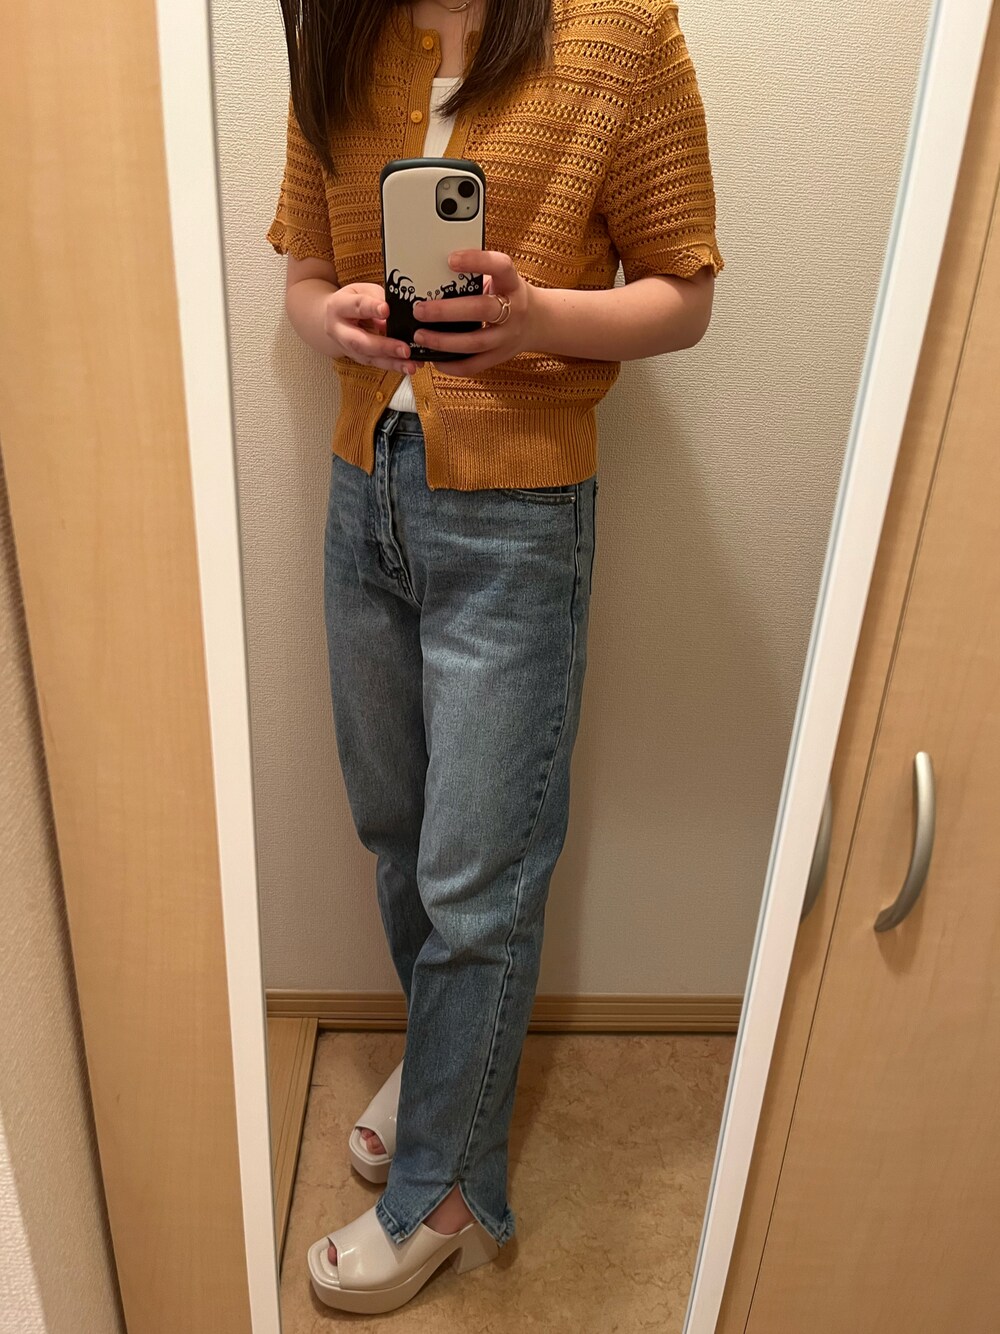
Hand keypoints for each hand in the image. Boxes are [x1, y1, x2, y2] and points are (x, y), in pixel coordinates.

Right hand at [324, 282, 417, 373]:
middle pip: (359, 342)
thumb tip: (398, 313)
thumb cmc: (352, 301)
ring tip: (411, 366)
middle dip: (384, 347)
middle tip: (405, 350)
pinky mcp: (358, 358)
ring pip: (369, 358)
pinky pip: (377, 364)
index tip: (386, 309)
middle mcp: (339, 330)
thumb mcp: (363, 291)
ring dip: (392, 363)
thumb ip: (379, 299)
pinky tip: (409, 367)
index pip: (356, 306)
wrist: (332, 319)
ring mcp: (347, 348)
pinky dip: (394, 366)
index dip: (371, 308)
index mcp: (339, 306)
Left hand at [410, 250, 538, 376]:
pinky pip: (475, 365)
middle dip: (447, 310)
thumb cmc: (507, 294)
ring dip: (444, 341)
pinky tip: (435, 360)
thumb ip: (475, 276)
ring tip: (420, 335)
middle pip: (482, 309)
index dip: (476, 262)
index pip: (500, 267)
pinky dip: (453, 365)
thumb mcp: (500, 279)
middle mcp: (514, 311)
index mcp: (512, 283)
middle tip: (420, 309)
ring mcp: (508, 337)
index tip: (450, 260)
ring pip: (476, 342)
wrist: (538, 321)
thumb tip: (433, 272)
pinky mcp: (500, 357)